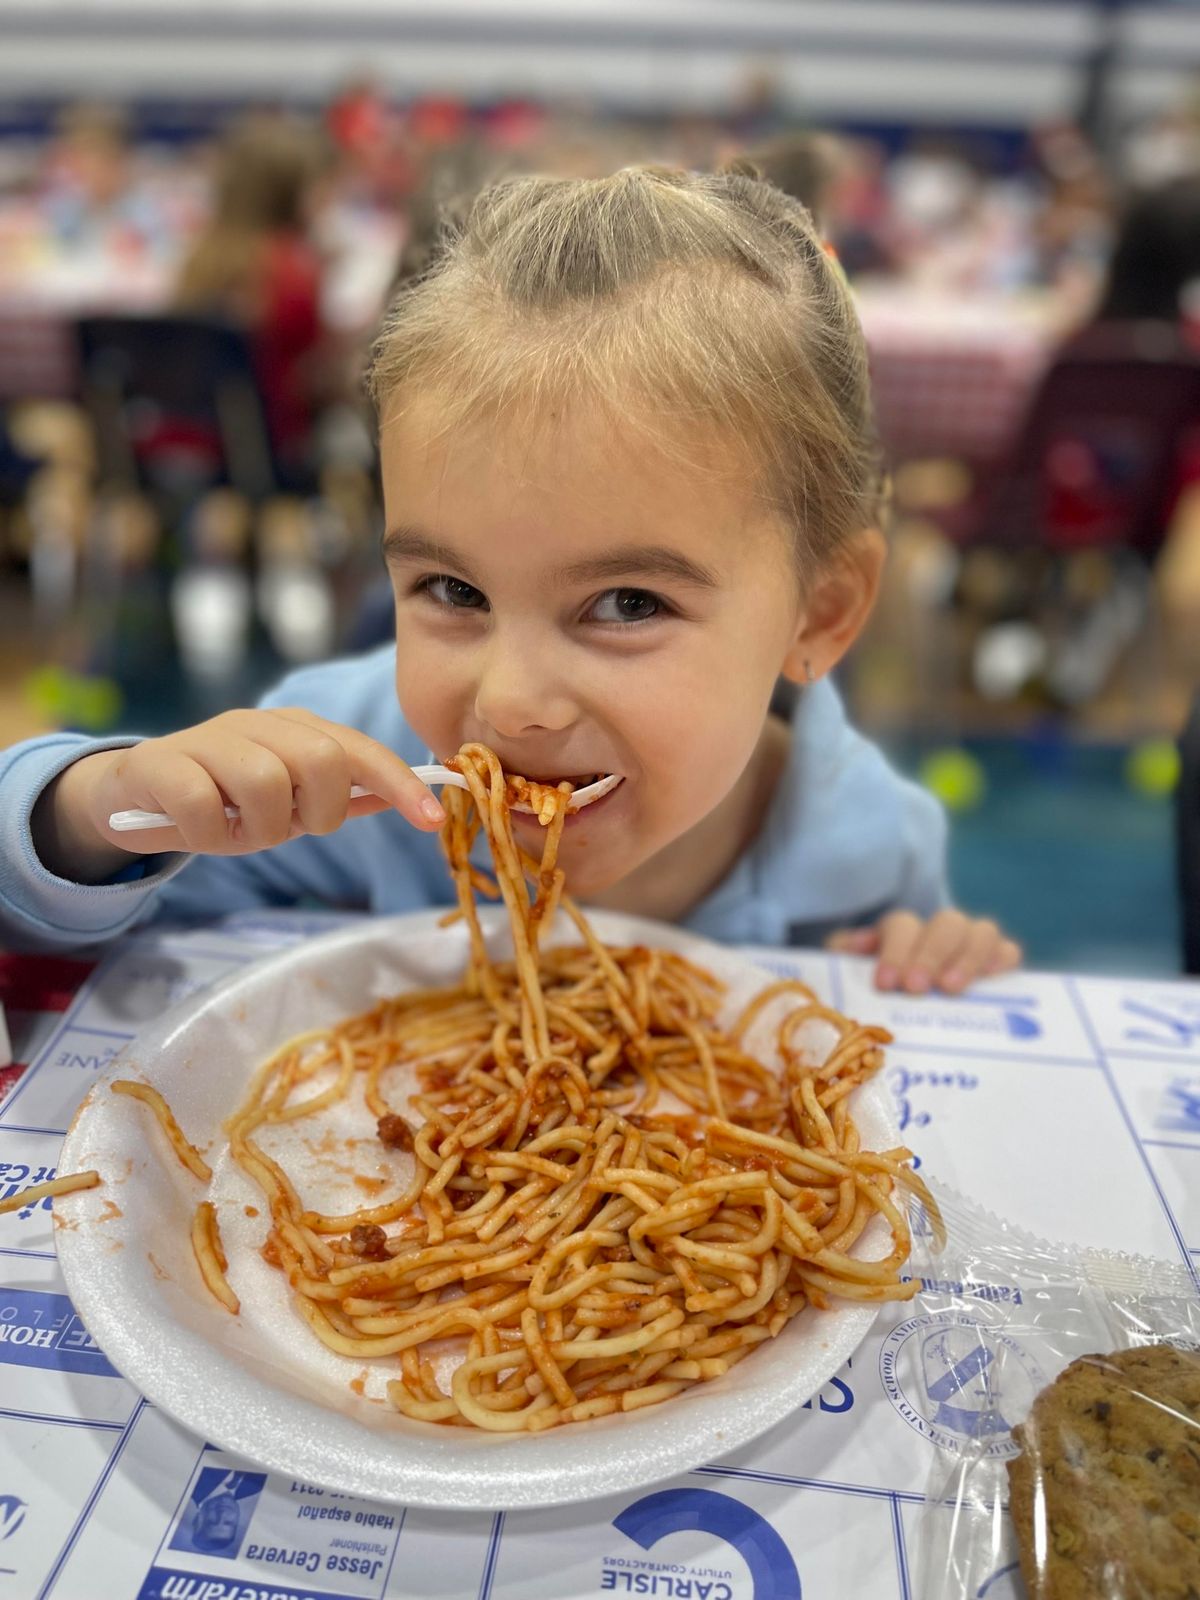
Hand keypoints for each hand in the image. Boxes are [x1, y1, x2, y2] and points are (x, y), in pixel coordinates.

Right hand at [33, 707, 446, 883]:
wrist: (134, 790)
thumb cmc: (224, 798)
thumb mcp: (289, 801)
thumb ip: (341, 798)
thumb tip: (407, 800)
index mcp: (297, 730)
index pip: (361, 750)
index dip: (400, 783)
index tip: (432, 820)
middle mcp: (259, 724)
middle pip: (322, 761)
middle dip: (319, 812)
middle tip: (291, 828)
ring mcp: (209, 737)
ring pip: (266, 782)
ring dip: (261, 828)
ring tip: (238, 832)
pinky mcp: (162, 762)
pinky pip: (204, 804)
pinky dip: (209, 835)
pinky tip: (199, 833)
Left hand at [827, 909, 1020, 994]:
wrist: (895, 1017)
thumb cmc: (872, 999)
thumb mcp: (850, 980)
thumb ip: (845, 964)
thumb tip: (854, 948)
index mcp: (901, 932)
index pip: (902, 925)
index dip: (896, 950)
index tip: (886, 984)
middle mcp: (938, 932)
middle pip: (946, 923)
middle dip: (931, 954)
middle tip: (917, 988)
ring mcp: (971, 946)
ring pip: (981, 931)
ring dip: (968, 957)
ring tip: (952, 990)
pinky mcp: (996, 965)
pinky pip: (1008, 952)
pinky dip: (1002, 959)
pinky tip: (993, 978)